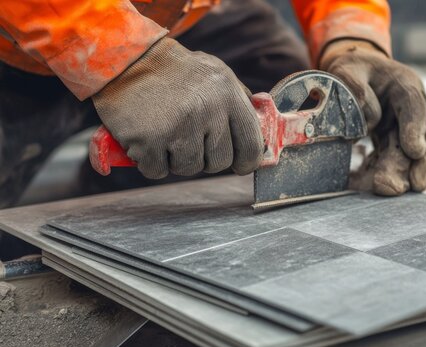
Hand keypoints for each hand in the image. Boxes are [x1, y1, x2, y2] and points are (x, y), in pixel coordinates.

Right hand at [92, 37, 263, 178]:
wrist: (127, 58)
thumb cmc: (176, 71)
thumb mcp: (217, 75)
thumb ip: (240, 102)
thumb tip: (261, 133)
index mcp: (228, 95)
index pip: (250, 145)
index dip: (246, 162)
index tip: (239, 166)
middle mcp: (207, 111)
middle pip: (218, 163)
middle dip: (205, 158)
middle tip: (189, 140)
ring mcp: (178, 127)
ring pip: (188, 169)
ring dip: (176, 159)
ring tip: (166, 133)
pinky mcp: (148, 141)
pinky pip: (157, 171)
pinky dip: (150, 161)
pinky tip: (146, 138)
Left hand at [320, 40, 425, 195]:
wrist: (357, 77)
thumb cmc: (354, 70)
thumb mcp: (349, 66)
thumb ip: (352, 80)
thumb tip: (358, 102)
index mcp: (405, 84)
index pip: (414, 105)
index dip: (415, 128)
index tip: (415, 151)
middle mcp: (410, 110)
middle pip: (413, 138)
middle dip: (405, 164)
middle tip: (395, 185)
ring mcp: (403, 130)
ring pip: (405, 156)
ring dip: (399, 175)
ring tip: (390, 190)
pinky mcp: (392, 145)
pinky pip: (390, 162)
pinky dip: (385, 176)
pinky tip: (379, 189)